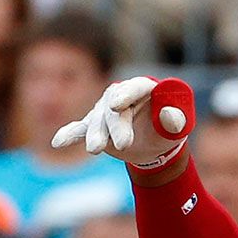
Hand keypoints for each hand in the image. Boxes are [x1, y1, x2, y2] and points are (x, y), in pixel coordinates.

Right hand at [51, 77, 194, 170]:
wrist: (154, 144)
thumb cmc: (168, 129)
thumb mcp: (178, 127)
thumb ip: (176, 120)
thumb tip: (170, 115)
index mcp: (145, 88)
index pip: (135, 88)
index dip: (126, 95)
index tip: (117, 105)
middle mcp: (122, 95)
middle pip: (115, 109)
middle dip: (116, 127)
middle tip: (124, 145)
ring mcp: (105, 109)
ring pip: (97, 121)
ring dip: (96, 135)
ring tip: (96, 149)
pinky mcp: (95, 125)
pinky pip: (80, 128)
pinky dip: (70, 135)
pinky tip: (58, 142)